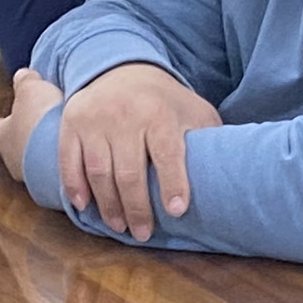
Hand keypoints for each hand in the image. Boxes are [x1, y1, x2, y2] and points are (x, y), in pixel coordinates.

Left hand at [0, 65, 59, 180]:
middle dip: (27, 141)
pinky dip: (62, 168)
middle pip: (14, 151)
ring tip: (64, 143)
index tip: (7, 119)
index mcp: (3, 138)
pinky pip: (56, 176)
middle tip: (43, 128)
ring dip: (46, 156)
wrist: (65, 159)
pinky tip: (77, 158)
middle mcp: (13, 162)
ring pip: (36, 165)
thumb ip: (24, 82)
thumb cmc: (41, 124)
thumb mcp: (31, 90)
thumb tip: (21, 76)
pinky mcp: (55, 188)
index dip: (0, 124)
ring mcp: (33, 178)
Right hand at [50, 61, 218, 240]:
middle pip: (130, 171)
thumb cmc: (163, 102)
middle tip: (142, 233)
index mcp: (159, 113)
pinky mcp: (72, 122)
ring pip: (99, 171)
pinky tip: (85, 206)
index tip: (177, 211)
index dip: (173, 183)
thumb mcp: (192, 110)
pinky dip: (74, 186)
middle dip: (137, 208)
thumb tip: (232, 172)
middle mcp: (125, 114)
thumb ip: (207, 137)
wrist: (121, 68)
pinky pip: (69, 160)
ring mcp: (95, 118)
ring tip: (119, 226)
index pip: (167, 153)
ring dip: (108, 205)